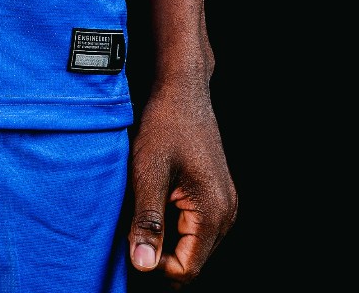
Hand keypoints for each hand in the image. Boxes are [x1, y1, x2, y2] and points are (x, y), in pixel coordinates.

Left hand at [127, 78, 236, 281]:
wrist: (182, 89)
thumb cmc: (164, 124)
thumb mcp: (148, 172)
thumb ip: (147, 222)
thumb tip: (143, 265)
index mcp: (213, 212)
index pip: (187, 269)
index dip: (155, 264)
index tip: (132, 240)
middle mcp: (226, 214)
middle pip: (191, 261)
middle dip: (161, 253)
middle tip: (133, 225)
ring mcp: (224, 204)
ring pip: (193, 245)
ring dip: (167, 238)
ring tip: (143, 208)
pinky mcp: (216, 195)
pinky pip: (195, 227)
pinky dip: (173, 224)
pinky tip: (156, 200)